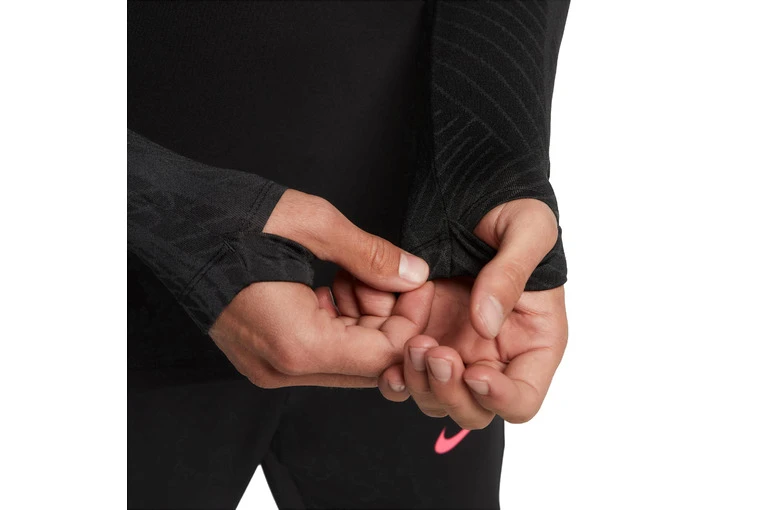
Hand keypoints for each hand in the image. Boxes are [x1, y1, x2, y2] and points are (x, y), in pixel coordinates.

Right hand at [209, 189, 433, 388]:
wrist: (173, 223)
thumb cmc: (231, 220)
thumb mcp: (313, 225)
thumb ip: (371, 256)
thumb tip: (414, 274)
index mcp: (297, 344)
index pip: (385, 356)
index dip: (412, 319)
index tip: (417, 282)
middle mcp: (283, 368)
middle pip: (368, 363)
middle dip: (388, 316)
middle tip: (381, 271)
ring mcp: (270, 366)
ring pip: (346, 358)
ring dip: (363, 317)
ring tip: (349, 271)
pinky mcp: (264, 355)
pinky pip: (320, 351)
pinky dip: (339, 320)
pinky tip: (331, 283)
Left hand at [377, 199, 567, 427]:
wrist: (473, 200)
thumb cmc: (513, 214)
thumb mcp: (528, 230)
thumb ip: (510, 274)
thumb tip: (487, 322)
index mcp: (533, 344)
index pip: (522, 400)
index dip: (500, 398)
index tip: (475, 372)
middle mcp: (494, 358)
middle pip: (474, 411)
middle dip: (451, 393)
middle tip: (435, 353)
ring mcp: (456, 352)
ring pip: (435, 400)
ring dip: (419, 384)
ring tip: (411, 344)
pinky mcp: (424, 338)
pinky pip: (407, 377)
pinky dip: (395, 377)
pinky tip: (387, 362)